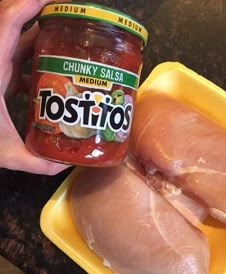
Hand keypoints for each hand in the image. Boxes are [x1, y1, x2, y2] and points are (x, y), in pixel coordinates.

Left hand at [0, 0, 71, 174]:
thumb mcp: (3, 153)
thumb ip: (36, 162)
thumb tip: (64, 165)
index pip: (9, 20)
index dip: (32, 3)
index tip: (58, 1)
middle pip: (19, 24)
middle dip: (47, 18)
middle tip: (76, 27)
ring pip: (20, 39)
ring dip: (44, 36)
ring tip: (72, 44)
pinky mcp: (0, 74)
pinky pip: (19, 55)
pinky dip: (36, 54)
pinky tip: (53, 68)